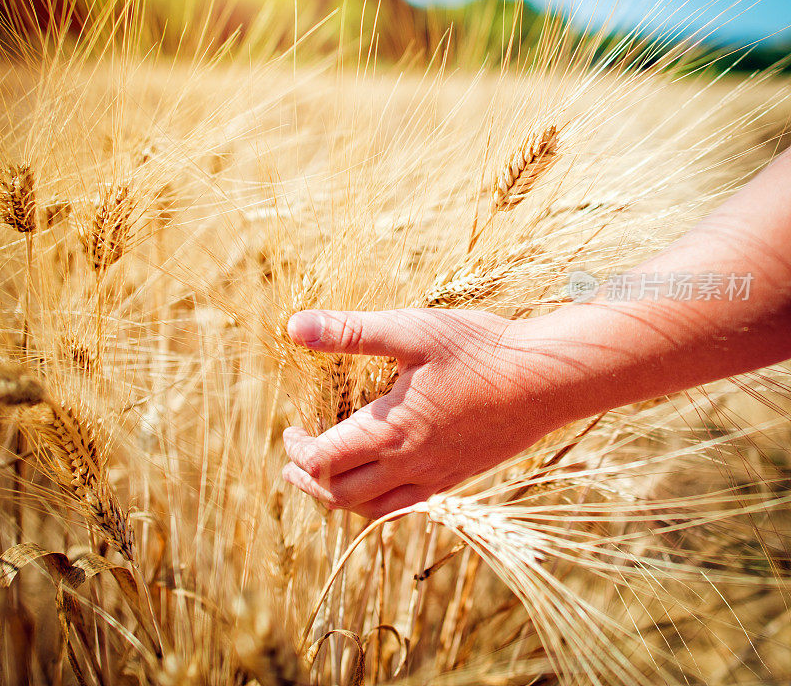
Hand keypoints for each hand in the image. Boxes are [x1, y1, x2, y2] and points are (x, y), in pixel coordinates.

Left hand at [282, 308, 556, 518]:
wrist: (546, 380)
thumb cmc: (478, 350)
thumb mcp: (411, 330)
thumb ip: (351, 332)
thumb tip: (294, 326)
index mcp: (390, 431)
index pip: (324, 462)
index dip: (297, 452)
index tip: (290, 431)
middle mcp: (409, 464)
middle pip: (342, 495)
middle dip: (309, 482)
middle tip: (294, 465)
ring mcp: (437, 477)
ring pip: (374, 510)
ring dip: (341, 499)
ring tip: (328, 482)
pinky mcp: (460, 477)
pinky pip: (408, 506)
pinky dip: (380, 504)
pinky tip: (383, 483)